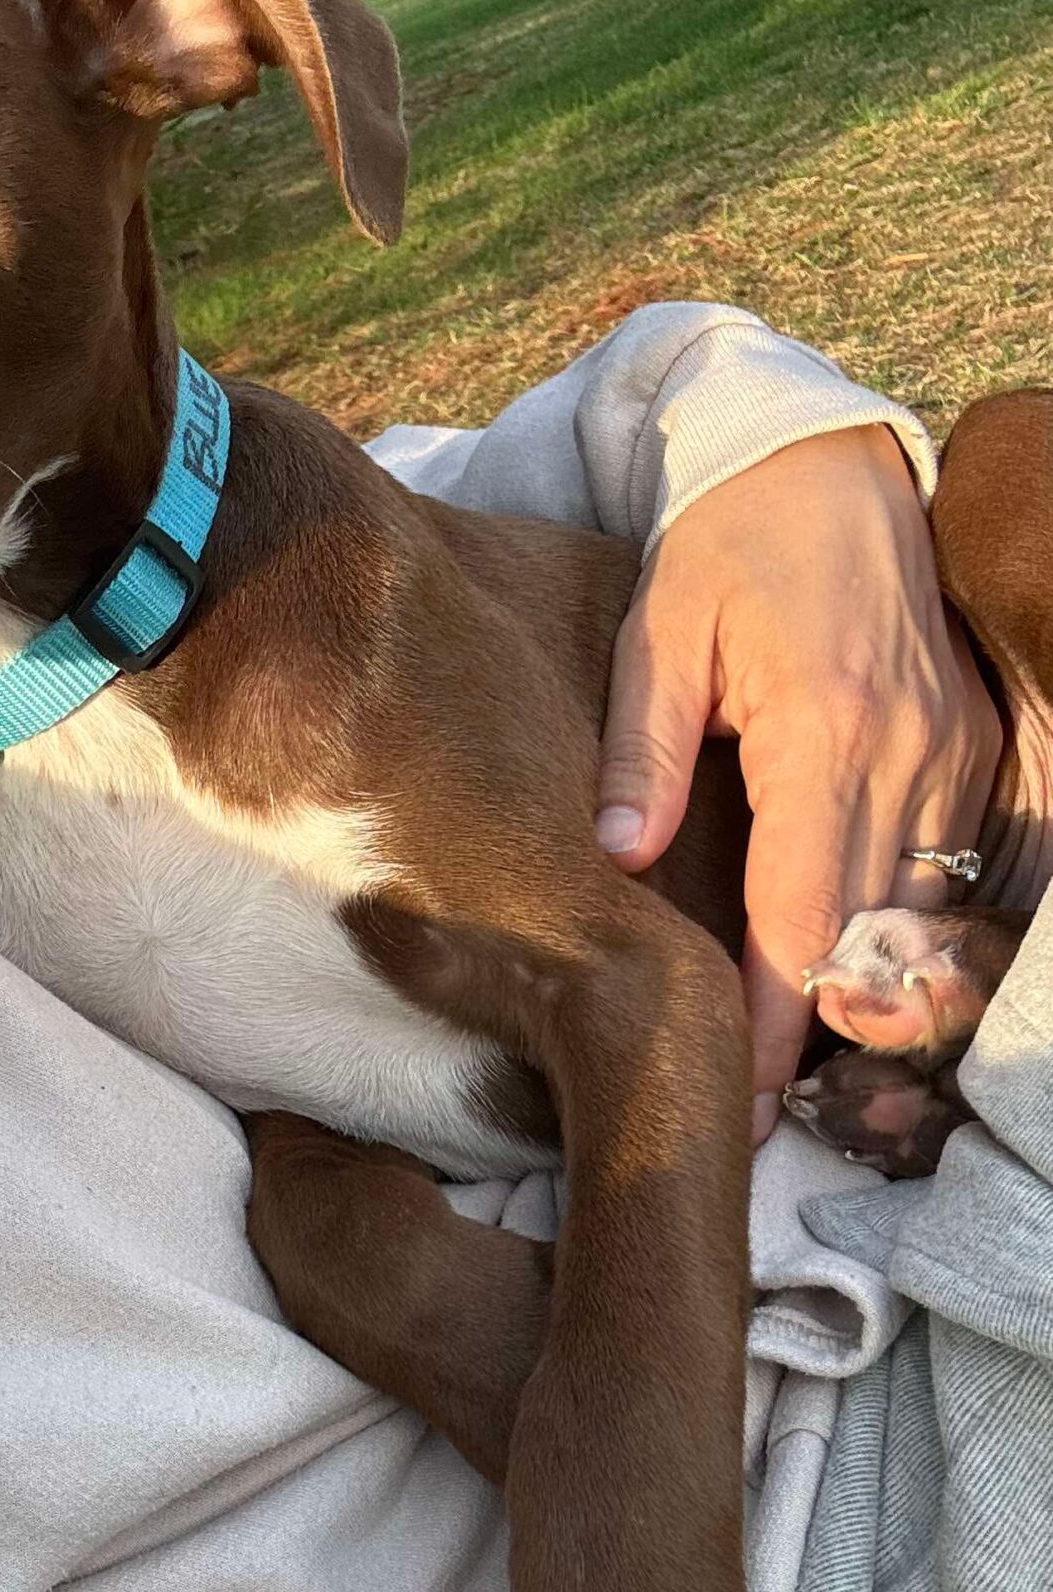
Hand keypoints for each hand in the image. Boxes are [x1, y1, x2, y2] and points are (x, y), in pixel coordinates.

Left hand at [594, 425, 1002, 1139]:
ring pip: (915, 915)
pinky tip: (845, 977)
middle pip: (865, 937)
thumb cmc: (730, 547)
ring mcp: (949, 757)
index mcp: (820, 733)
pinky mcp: (968, 752)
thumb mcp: (659, 630)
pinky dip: (895, 931)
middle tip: (748, 1119)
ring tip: (788, 1072)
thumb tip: (622, 858)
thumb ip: (643, 749)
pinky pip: (939, 871)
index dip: (769, 1017)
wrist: (833, 472)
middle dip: (810, 1032)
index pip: (799, 915)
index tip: (733, 1096)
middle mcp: (904, 756)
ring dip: (861, 990)